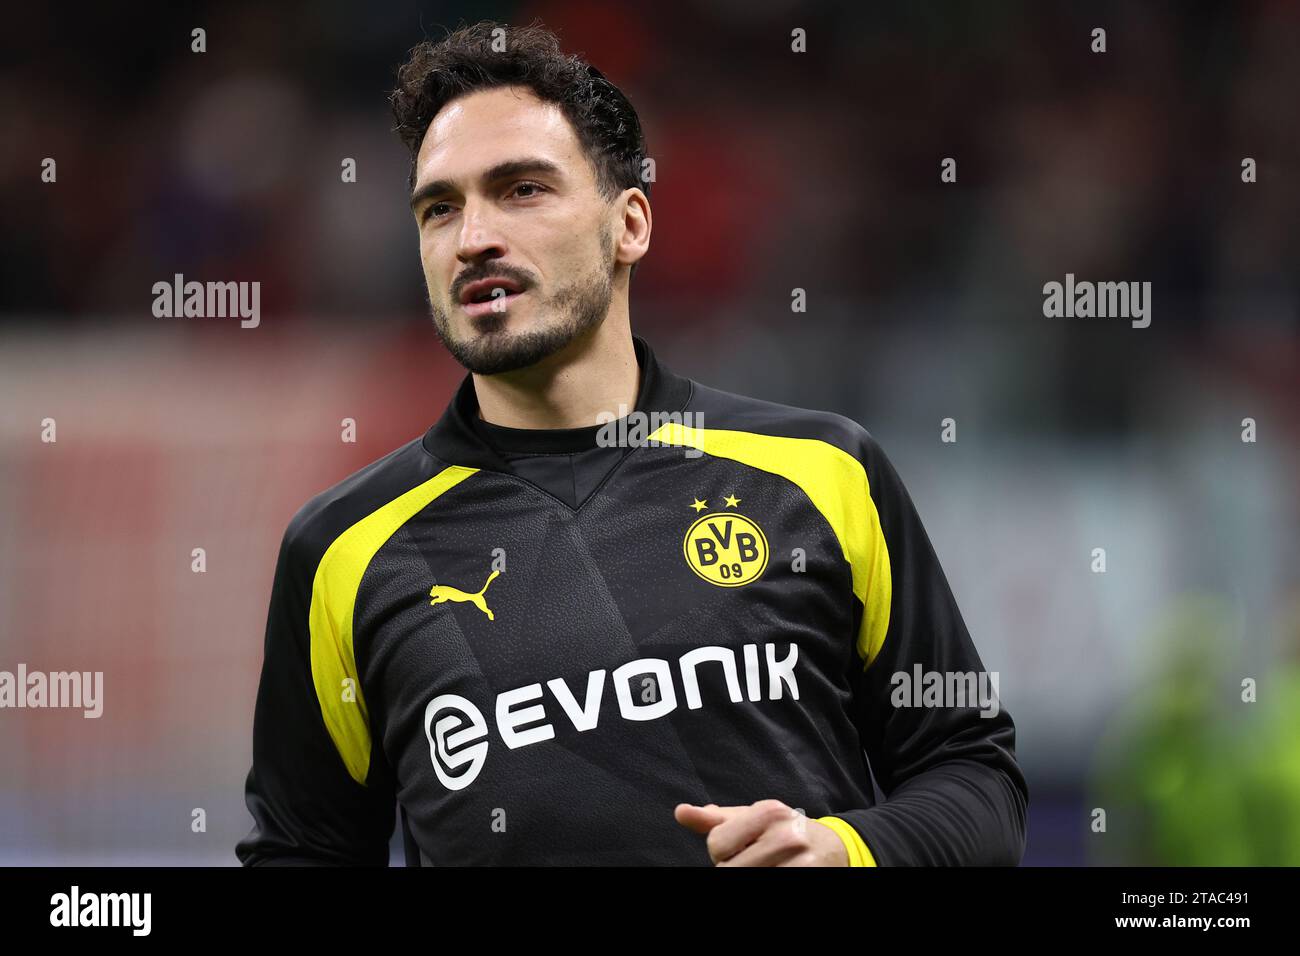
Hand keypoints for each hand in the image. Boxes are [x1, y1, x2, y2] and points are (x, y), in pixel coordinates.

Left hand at [674, 798, 848, 865]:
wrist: (832, 847)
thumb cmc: (782, 830)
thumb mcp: (752, 817)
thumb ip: (715, 819)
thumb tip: (680, 812)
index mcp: (768, 811)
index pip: (716, 844)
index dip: (722, 852)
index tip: (741, 848)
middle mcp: (784, 835)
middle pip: (728, 870)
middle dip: (733, 868)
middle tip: (752, 860)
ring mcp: (798, 863)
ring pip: (745, 880)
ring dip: (749, 877)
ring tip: (763, 866)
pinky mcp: (805, 878)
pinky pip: (768, 889)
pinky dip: (766, 882)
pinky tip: (775, 872)